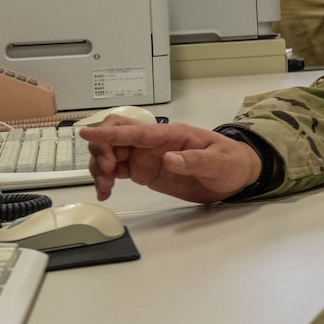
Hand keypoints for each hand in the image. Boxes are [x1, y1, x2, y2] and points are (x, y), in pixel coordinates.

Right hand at [80, 116, 262, 203]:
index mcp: (169, 135)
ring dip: (100, 167)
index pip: (134, 131)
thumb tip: (169, 159)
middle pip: (115, 136)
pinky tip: (105, 192)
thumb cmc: (230, 161)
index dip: (109, 133)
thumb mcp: (218, 161)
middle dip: (101, 150)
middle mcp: (153, 143)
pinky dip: (106, 179)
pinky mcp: (145, 172)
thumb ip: (195, 160)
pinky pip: (118, 171)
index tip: (87, 134)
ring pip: (111, 153)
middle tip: (107, 172)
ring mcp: (147, 157)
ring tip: (106, 187)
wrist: (236, 175)